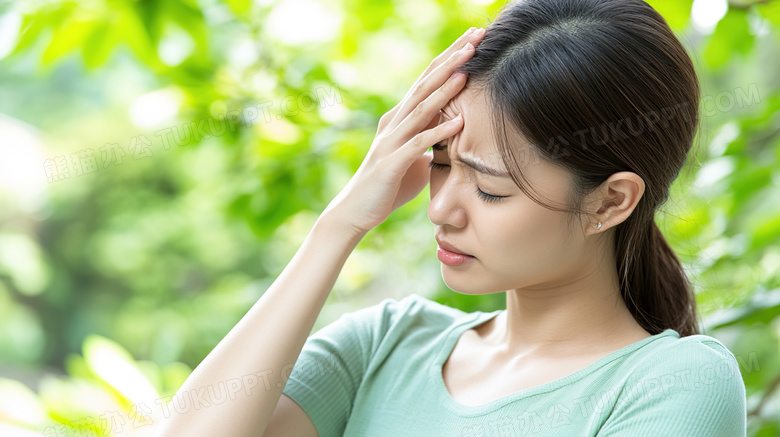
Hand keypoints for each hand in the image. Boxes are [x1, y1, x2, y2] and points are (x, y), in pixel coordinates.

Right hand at [322, 27, 486, 233]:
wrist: (355, 211)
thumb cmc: (388, 186)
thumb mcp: (415, 159)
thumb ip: (431, 143)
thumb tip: (451, 137)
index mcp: (400, 118)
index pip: (428, 80)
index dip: (450, 58)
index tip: (474, 39)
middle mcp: (394, 122)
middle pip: (425, 84)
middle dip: (451, 59)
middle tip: (475, 37)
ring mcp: (391, 141)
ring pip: (421, 108)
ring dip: (445, 89)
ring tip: (467, 70)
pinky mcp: (392, 163)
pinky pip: (418, 144)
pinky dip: (439, 132)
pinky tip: (459, 123)